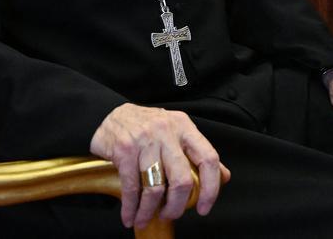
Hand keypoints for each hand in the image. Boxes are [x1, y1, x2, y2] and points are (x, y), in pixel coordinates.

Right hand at [90, 103, 230, 228]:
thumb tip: (224, 176)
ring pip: (155, 187)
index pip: (208, 158)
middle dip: (177, 206)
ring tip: (145, 219)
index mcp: (184, 127)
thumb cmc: (146, 127)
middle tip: (170, 215)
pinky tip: (130, 216)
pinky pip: (132, 187)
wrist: (109, 114)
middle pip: (182, 179)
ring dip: (150, 211)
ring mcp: (145, 139)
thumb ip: (198, 154)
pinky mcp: (124, 149)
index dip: (211, 188)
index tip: (204, 207)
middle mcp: (167, 131)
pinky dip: (131, 207)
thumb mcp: (176, 133)